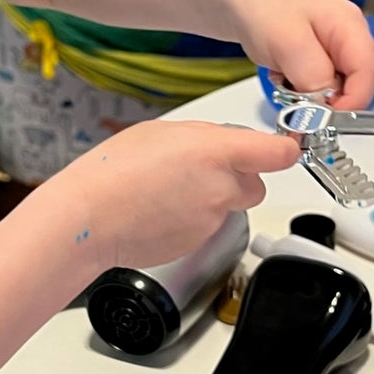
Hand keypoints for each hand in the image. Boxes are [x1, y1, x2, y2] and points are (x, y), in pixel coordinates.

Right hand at [51, 118, 301, 272]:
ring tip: (170, 190)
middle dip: (239, 178)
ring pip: (230, 206)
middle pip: (257, 185)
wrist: (90, 218)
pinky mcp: (199, 243)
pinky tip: (162, 209)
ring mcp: (212, 220)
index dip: (283, 151)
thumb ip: (203, 137)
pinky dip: (192, 219)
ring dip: (212, 199)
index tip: (281, 148)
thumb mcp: (162, 131)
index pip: (278, 154)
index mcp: (217, 152)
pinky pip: (207, 226)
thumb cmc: (114, 171)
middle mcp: (222, 188)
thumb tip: (220, 144)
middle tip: (203, 170)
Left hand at [219, 0, 373, 108]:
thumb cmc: (258, 5)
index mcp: (349, 25)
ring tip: (284, 80)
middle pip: (354, 84)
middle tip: (299, 105)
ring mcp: (329, 49)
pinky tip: (282, 77)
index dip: (353, 101)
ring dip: (310, 97)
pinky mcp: (312, 59)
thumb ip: (313, 73)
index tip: (326, 119)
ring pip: (333, 89)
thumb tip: (327, 104)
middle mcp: (345, 37)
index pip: (368, 73)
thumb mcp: (287, 40)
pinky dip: (299, 91)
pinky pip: (315, 87)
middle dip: (328, 100)